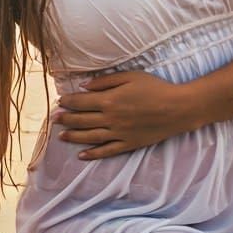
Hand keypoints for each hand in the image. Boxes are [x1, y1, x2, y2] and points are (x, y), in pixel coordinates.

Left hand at [52, 70, 195, 160]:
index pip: (82, 101)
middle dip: (66, 119)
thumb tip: (84, 86)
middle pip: (82, 120)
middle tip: (55, 118)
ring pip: (90, 137)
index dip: (69, 101)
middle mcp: (111, 118)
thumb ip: (105, 81)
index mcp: (109, 100)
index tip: (60, 101)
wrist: (177, 108)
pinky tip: (82, 155)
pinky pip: (107, 151)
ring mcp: (119, 133)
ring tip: (61, 136)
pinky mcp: (128, 144)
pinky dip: (93, 154)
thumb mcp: (130, 76)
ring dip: (74, 137)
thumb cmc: (155, 88)